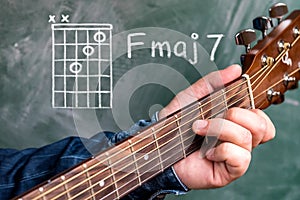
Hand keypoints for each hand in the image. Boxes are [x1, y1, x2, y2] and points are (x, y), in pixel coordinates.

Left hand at [158, 64, 275, 188]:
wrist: (160, 146)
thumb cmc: (176, 124)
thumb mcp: (192, 97)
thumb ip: (213, 82)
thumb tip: (235, 70)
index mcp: (234, 122)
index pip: (261, 116)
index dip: (253, 107)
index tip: (233, 100)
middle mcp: (238, 139)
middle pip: (262, 126)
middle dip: (237, 115)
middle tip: (215, 115)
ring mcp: (235, 155)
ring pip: (247, 138)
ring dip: (220, 129)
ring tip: (201, 130)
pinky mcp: (229, 171)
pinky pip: (240, 158)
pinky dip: (222, 150)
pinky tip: (208, 152)